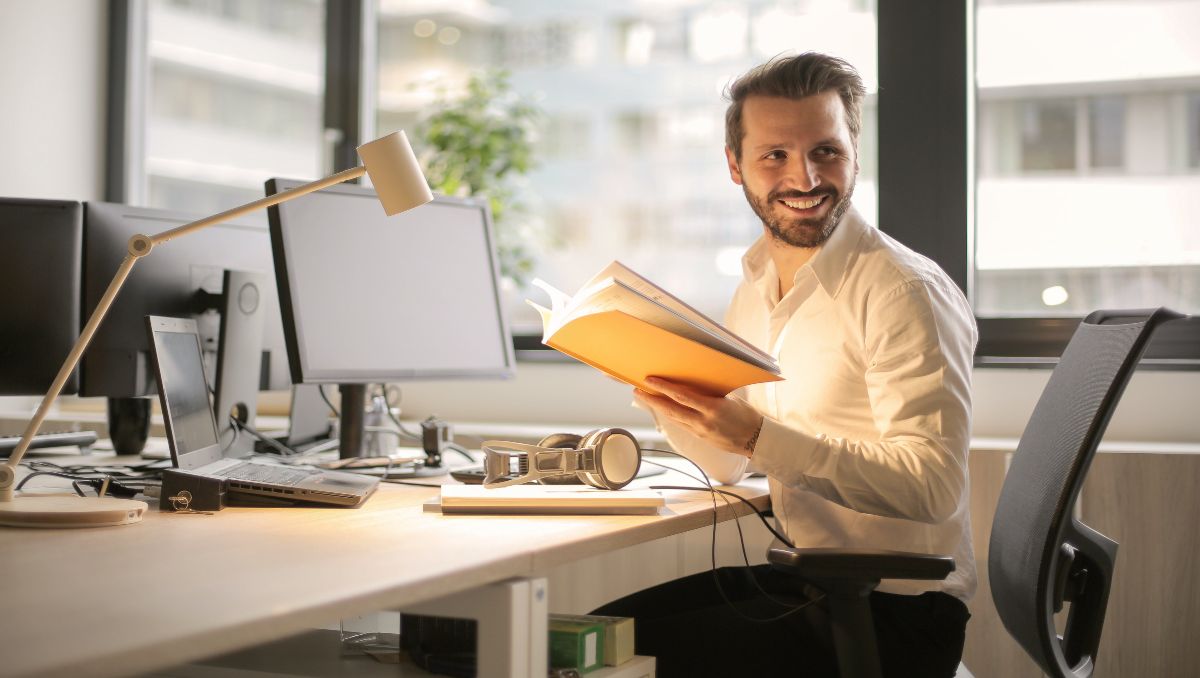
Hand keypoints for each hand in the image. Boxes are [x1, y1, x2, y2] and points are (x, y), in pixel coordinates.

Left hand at [634, 377, 762, 457]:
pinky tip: (662, 408)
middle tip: (637, 391)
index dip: (664, 388)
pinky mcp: (700, 438)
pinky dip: (670, 415)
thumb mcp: (730, 399)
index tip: (650, 380)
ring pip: (673, 418)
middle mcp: (703, 422)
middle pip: (671, 409)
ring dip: (657, 408)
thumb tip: (693, 383)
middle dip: (652, 400)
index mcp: (713, 408)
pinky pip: (681, 424)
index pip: (682, 396)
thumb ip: (710, 393)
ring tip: (645, 397)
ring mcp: (700, 432)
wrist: (756, 440)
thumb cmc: (747, 416)